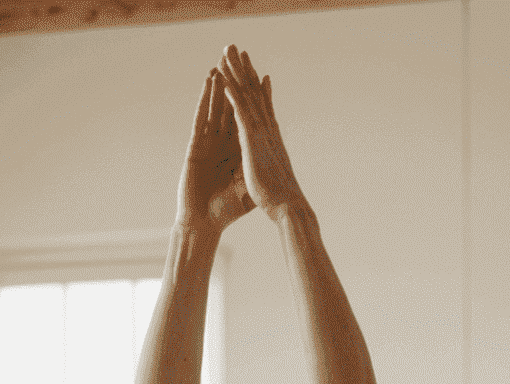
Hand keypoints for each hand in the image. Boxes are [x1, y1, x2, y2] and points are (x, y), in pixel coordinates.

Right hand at [176, 67, 253, 233]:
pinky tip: (210, 81)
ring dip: (220, 84)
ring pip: (216, 107)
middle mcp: (222, 143)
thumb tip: (279, 168)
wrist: (204, 224)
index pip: (245, 119)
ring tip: (224, 61)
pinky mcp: (196, 145)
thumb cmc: (225, 213)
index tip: (259, 76)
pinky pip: (203, 116)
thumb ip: (260, 176)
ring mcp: (208, 142)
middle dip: (234, 84)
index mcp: (236, 152)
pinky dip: (206, 98)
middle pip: (230, 107)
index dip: (251, 98)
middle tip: (237, 59)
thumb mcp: (249, 191)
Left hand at [216, 46, 306, 219]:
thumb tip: (278, 172)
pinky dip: (231, 92)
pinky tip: (222, 77)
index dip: (260, 90)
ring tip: (228, 50)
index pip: (264, 109)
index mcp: (271, 139)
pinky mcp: (251, 138)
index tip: (258, 74)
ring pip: (246, 95)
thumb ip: (272, 167)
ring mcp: (260, 131)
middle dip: (247, 71)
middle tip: (240, 50)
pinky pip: (238, 110)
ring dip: (237, 72)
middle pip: (255, 94)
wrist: (287, 206)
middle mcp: (267, 129)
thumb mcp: (274, 177)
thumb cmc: (280, 199)